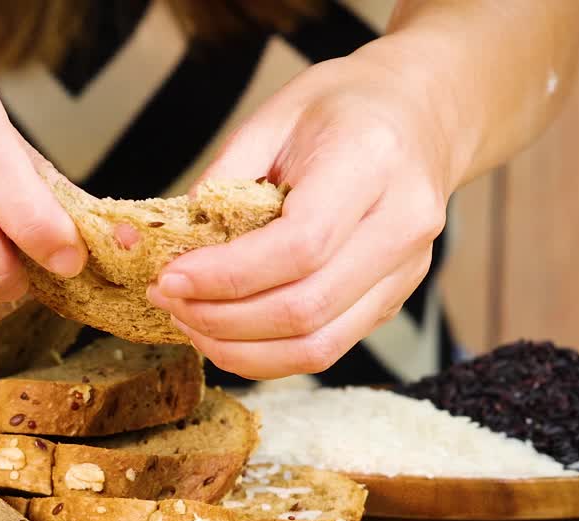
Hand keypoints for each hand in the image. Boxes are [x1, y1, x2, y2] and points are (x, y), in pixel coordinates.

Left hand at [147, 47, 464, 379]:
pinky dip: (265, 353)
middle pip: (305, 308)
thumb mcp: (272, 118)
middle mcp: (402, 224)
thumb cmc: (342, 108)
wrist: (419, 114)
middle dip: (221, 318)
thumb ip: (219, 181)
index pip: (299, 247)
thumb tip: (159, 243)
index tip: (170, 277)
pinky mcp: (392, 301)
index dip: (226, 276)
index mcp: (372, 163)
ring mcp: (405, 271)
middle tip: (167, 299)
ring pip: (316, 346)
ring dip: (239, 348)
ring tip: (188, 320)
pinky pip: (325, 349)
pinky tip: (223, 329)